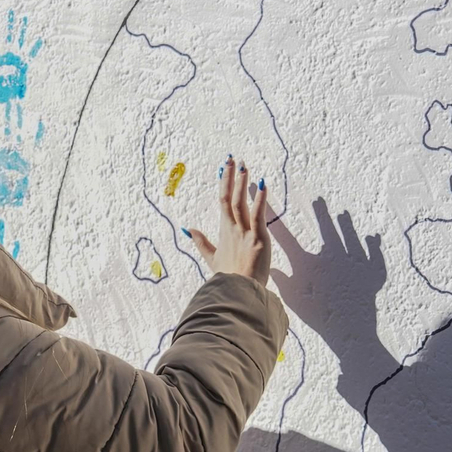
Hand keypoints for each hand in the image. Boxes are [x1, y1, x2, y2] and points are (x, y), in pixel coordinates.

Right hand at [185, 157, 271, 283]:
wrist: (237, 292)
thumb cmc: (228, 277)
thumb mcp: (212, 258)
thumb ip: (201, 242)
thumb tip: (188, 229)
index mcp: (224, 231)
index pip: (222, 202)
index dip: (223, 183)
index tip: (223, 168)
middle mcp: (233, 229)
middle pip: (229, 198)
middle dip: (230, 177)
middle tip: (232, 159)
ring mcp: (244, 233)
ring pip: (240, 203)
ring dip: (242, 184)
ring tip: (243, 166)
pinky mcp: (257, 239)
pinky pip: (258, 215)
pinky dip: (260, 199)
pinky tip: (262, 185)